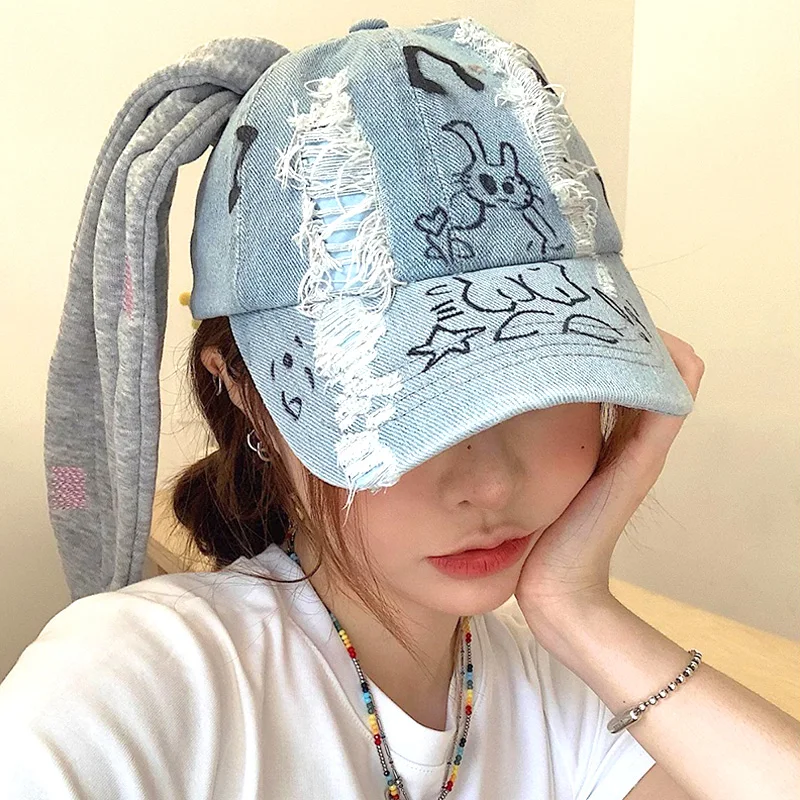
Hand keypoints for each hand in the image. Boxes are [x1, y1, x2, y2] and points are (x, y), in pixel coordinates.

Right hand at [514, 329, 704, 639]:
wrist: (557, 589)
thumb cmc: (588, 536)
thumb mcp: (630, 474)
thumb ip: (650, 428)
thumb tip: (673, 370)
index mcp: (640, 433)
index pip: (665, 365)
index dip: (649, 332)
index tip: (612, 309)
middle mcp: (618, 433)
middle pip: (626, 368)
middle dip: (609, 335)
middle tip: (571, 313)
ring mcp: (585, 443)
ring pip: (595, 384)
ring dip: (583, 357)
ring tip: (548, 335)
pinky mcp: (556, 454)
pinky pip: (565, 407)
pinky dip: (558, 384)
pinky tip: (528, 378)